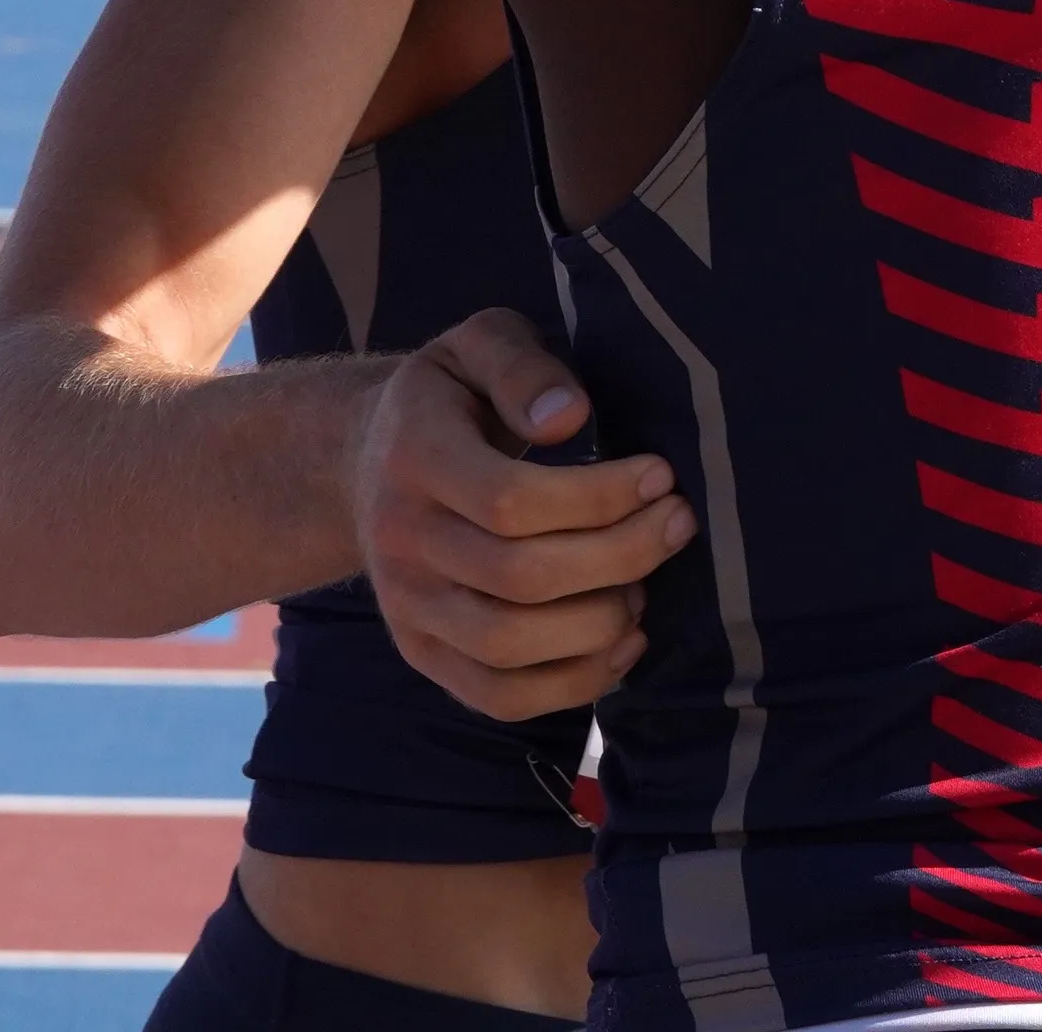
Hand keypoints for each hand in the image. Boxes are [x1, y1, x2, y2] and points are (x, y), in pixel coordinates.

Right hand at [347, 307, 688, 720]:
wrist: (364, 463)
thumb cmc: (448, 398)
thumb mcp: (479, 345)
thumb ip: (522, 367)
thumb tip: (568, 416)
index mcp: (413, 455)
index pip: (510, 500)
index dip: (599, 497)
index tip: (660, 475)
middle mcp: (400, 540)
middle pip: (519, 578)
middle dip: (620, 556)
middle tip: (676, 523)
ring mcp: (406, 607)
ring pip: (509, 646)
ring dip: (600, 623)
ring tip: (645, 583)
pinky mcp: (422, 655)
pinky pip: (498, 697)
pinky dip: (573, 684)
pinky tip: (623, 641)